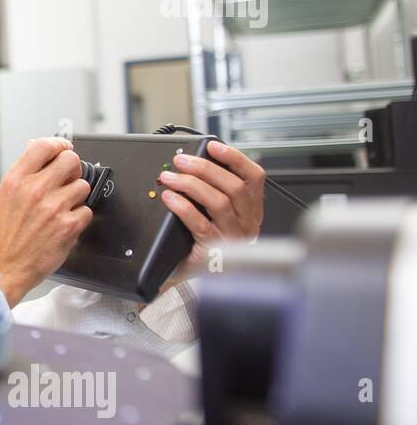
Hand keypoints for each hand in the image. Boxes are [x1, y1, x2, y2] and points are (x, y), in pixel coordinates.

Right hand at [0, 137, 92, 305]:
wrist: (6, 266)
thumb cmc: (4, 234)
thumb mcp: (3, 196)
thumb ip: (22, 171)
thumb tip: (35, 148)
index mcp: (16, 180)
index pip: (44, 146)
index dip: (58, 144)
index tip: (63, 148)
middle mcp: (35, 190)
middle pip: (70, 160)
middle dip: (72, 168)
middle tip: (67, 179)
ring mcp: (53, 207)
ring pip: (82, 186)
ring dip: (76, 195)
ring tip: (62, 207)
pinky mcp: (69, 225)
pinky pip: (86, 210)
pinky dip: (78, 217)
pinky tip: (63, 223)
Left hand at [157, 140, 264, 290]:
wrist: (199, 279)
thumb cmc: (206, 245)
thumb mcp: (216, 216)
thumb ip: (213, 191)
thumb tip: (194, 163)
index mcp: (251, 211)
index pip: (254, 178)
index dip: (235, 158)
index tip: (213, 146)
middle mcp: (247, 224)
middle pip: (233, 187)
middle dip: (205, 168)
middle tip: (181, 160)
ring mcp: (232, 238)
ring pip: (218, 202)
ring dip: (191, 185)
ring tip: (169, 178)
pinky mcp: (215, 251)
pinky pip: (200, 224)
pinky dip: (183, 207)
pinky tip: (170, 198)